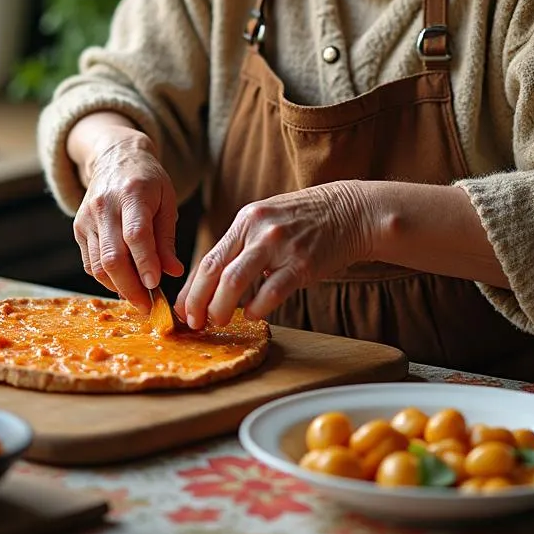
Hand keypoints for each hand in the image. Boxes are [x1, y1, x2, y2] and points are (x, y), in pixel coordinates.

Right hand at [72, 135, 183, 310]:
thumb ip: (167, 237)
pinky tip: (123, 283)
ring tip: (139, 298)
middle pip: (112, 256)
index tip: (155, 286)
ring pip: (98, 265)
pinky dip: (106, 279)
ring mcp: (87, 218)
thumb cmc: (147, 180)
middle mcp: (105, 206)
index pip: (135, 234)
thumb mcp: (167, 200)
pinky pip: (89, 263)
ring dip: (118, 287)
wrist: (114, 157)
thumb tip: (172, 272)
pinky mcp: (78, 228)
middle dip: (130, 287)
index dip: (145, 262)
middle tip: (148, 306)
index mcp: (132, 194)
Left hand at [176, 182, 373, 328]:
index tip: (183, 309)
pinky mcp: (302, 263)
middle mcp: (258, 229)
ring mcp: (280, 245)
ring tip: (217, 322)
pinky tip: (254, 315)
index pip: (209, 257)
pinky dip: (258, 308)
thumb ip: (244, 246)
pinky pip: (272, 291)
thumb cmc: (306, 220)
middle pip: (215, 269)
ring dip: (221, 307)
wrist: (350, 211)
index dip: (192, 287)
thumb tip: (216, 282)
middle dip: (198, 300)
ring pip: (236, 280)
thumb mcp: (268, 220)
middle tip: (193, 322)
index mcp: (246, 219)